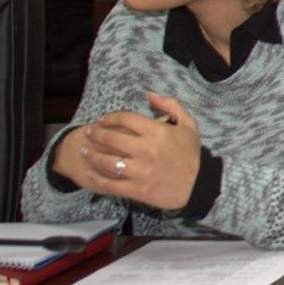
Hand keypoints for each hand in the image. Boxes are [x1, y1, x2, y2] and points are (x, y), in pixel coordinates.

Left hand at [69, 93, 202, 211]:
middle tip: (89, 133)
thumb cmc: (192, 154)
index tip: (103, 120)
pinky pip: (110, 184)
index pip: (125, 119)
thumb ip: (171, 106)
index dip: (110, 117)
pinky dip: (96, 178)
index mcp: (158, 132)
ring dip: (90, 155)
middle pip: (110, 138)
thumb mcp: (188, 125)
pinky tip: (89, 173)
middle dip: (95, 134)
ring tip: (83, 151)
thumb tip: (150, 95)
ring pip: (106, 161)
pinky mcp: (137, 189)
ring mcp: (140, 171)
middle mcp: (146, 150)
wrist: (199, 185)